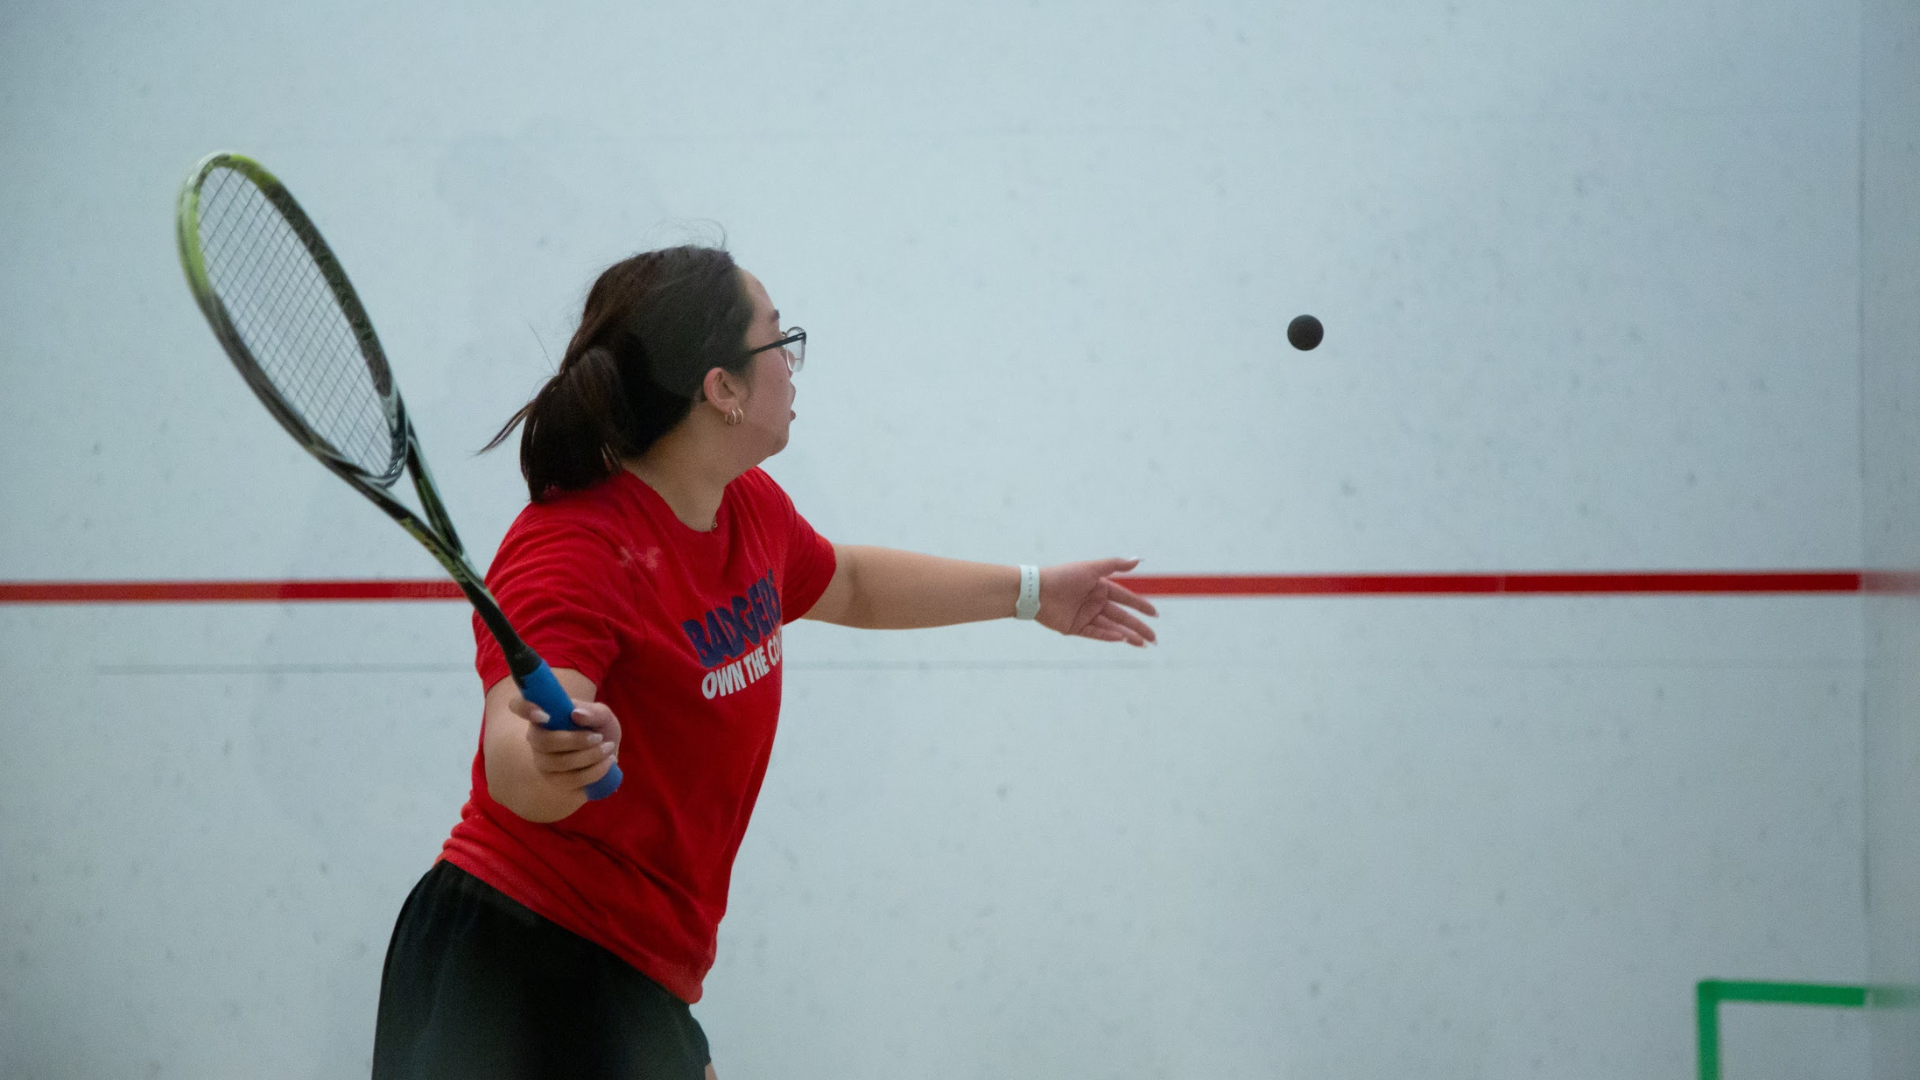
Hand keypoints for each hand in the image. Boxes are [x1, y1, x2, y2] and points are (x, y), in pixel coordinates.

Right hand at [508, 695, 622, 794]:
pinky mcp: (555, 780)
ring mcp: (543, 761)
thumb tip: (576, 714)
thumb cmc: (599, 727)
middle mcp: (536, 737)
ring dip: (589, 757)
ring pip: (558, 763)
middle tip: (599, 737)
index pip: (518, 706)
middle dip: (575, 740)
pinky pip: (569, 780)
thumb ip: (593, 712)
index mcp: (543, 714)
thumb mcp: (602, 715)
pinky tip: (607, 763)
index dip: (524, 708)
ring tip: (608, 748)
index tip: (545, 715)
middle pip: (543, 741)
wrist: (608, 751)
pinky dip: (593, 772)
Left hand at [1035, 557, 1158, 645]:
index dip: (1140, 606)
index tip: (1155, 614)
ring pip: (1111, 627)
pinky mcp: (1075, 628)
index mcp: (1099, 587)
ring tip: (1143, 643)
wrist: (1037, 591)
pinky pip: (1096, 633)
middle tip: (1154, 637)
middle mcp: (1094, 602)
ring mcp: (1085, 616)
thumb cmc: (1064, 576)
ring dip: (1127, 635)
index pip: (1125, 598)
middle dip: (1138, 626)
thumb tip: (1138, 560)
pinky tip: (1122, 639)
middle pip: (1121, 616)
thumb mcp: (1091, 568)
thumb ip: (1115, 565)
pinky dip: (1109, 636)